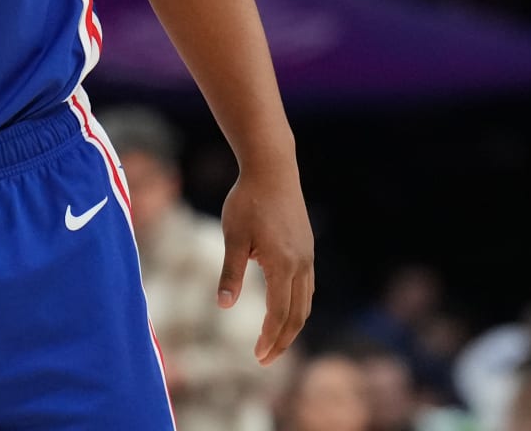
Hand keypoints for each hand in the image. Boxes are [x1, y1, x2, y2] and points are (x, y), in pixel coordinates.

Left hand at [217, 164, 313, 364]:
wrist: (272, 170)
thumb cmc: (247, 201)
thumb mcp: (232, 237)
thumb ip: (230, 273)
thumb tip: (222, 306)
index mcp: (283, 265)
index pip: (279, 314)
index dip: (269, 338)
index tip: (258, 357)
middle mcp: (302, 265)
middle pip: (297, 316)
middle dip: (283, 341)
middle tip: (265, 360)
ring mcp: (308, 257)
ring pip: (306, 303)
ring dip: (292, 326)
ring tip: (275, 341)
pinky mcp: (307, 248)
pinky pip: (307, 287)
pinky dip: (297, 306)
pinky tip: (284, 310)